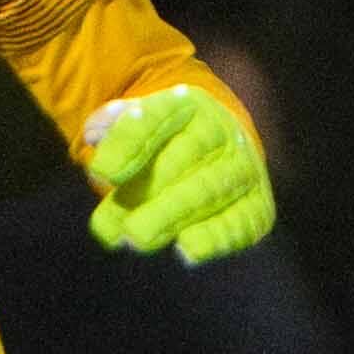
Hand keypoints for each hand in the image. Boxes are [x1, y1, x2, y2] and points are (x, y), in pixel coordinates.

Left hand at [87, 90, 273, 262]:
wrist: (218, 153)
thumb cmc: (163, 143)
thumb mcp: (136, 123)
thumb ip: (113, 126)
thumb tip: (96, 134)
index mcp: (188, 104)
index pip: (158, 116)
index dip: (129, 142)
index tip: (101, 171)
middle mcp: (222, 132)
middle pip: (186, 156)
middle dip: (148, 189)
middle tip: (113, 222)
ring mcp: (243, 168)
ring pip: (210, 190)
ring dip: (172, 215)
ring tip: (136, 237)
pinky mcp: (258, 205)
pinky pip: (243, 220)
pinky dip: (218, 235)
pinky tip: (186, 249)